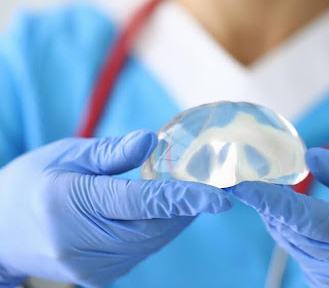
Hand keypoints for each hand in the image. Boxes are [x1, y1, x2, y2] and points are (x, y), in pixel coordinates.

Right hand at [0, 130, 232, 286]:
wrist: (0, 232)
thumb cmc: (32, 182)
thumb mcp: (67, 155)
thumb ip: (112, 153)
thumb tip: (152, 142)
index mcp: (69, 202)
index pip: (140, 202)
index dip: (184, 198)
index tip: (219, 196)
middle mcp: (80, 243)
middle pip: (152, 227)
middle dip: (186, 208)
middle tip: (207, 187)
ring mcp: (89, 267)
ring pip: (150, 243)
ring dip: (175, 220)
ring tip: (187, 197)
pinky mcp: (97, 278)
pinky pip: (140, 253)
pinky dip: (157, 232)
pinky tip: (160, 215)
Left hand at [233, 148, 328, 287]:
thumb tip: (309, 158)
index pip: (309, 219)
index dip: (272, 201)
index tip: (241, 183)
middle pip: (290, 230)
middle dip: (264, 200)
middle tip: (246, 170)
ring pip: (288, 240)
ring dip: (273, 212)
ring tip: (265, 184)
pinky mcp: (324, 285)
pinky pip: (295, 250)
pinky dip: (287, 226)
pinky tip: (288, 209)